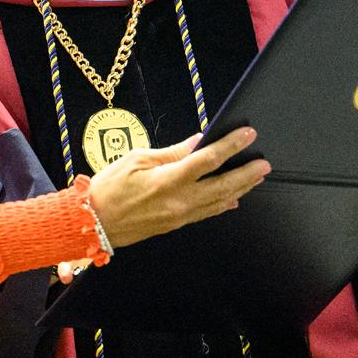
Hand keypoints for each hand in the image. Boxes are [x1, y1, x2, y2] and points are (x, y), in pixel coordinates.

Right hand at [87, 127, 268, 248]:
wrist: (93, 222)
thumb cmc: (108, 187)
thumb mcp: (136, 159)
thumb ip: (170, 152)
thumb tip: (196, 143)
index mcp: (168, 179)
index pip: (208, 159)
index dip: (231, 145)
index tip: (248, 134)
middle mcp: (179, 200)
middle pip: (222, 185)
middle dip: (246, 173)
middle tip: (263, 163)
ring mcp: (180, 215)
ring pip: (219, 201)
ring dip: (240, 188)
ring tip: (255, 178)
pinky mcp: (176, 224)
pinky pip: (206, 213)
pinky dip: (222, 204)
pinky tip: (233, 199)